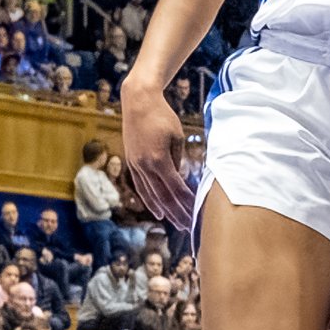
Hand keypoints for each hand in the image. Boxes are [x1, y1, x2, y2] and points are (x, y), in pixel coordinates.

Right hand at [122, 80, 198, 230]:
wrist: (138, 101)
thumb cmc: (163, 117)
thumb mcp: (177, 138)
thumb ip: (178, 161)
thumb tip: (181, 181)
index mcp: (159, 160)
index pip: (176, 188)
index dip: (187, 203)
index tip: (197, 214)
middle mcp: (145, 166)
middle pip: (163, 197)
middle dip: (177, 213)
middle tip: (188, 227)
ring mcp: (136, 165)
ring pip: (150, 194)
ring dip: (164, 211)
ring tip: (175, 223)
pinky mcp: (132, 162)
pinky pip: (141, 187)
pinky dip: (150, 200)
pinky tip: (157, 210)